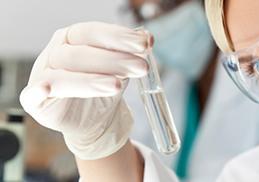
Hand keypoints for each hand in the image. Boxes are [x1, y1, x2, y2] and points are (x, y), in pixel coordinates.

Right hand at [20, 22, 151, 159]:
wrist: (96, 120)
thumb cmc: (106, 87)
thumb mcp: (122, 68)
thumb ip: (132, 53)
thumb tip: (147, 38)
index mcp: (73, 38)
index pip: (93, 32)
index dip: (119, 37)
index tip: (145, 44)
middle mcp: (56, 53)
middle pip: (81, 53)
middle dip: (114, 60)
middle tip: (141, 67)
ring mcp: (42, 76)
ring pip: (63, 75)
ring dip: (91, 80)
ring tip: (117, 86)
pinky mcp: (35, 101)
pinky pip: (31, 96)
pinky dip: (38, 92)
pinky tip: (45, 90)